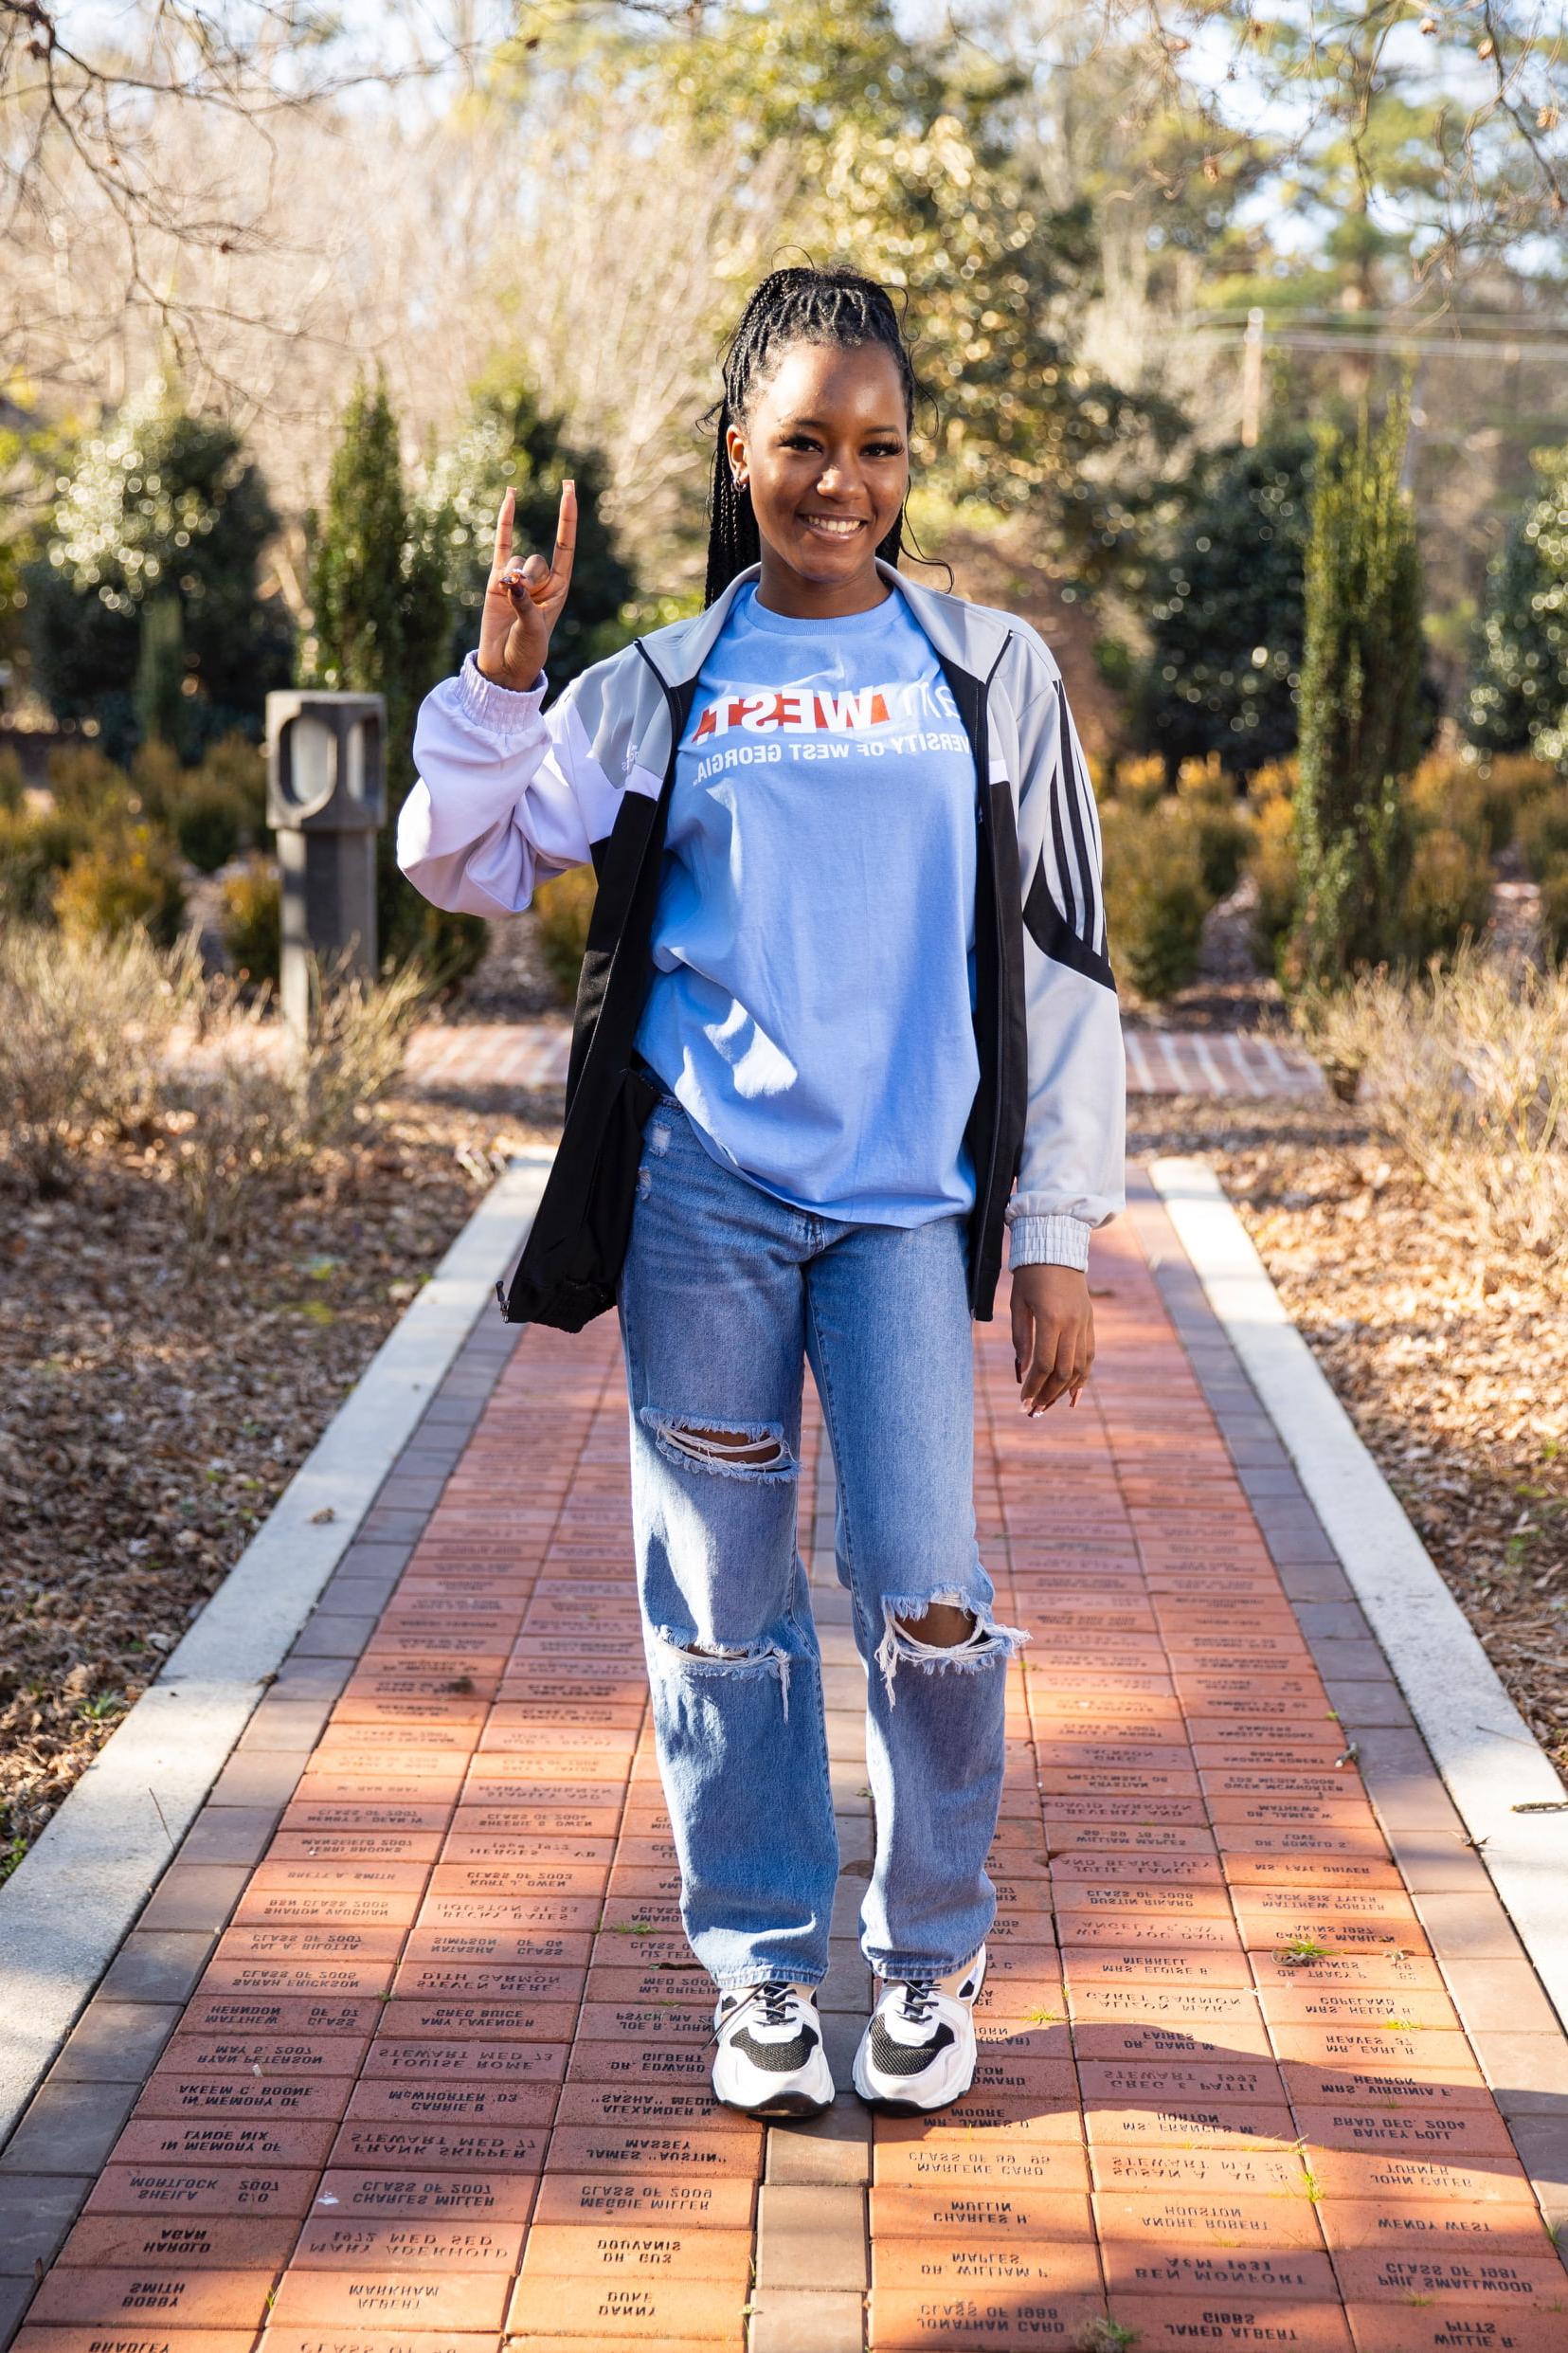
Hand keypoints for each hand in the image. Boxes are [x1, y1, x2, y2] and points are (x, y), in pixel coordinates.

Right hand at [477, 480, 576, 692]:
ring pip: (517, 561)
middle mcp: (542, 580)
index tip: (569, 489)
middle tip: (523, 599)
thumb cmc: (526, 653)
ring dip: (514, 579)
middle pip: (537, 559)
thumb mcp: (532, 631)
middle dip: (530, 578)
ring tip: (510, 603)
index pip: (565, 546)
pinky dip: (505, 523)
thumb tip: (510, 580)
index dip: (567, 518)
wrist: (504, 666)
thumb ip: (523, 605)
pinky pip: (502, 546)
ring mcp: (518, 579)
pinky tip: (510, 495)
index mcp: (560, 589)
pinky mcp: (497, 580)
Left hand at [1011, 1263, 1094, 1415]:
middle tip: (1034, 1411)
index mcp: (1051, 1319)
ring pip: (1080, 1367)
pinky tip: (1073, 1394)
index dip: (1034, 1387)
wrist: (1057, 1247)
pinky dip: (1082, 1377)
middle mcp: (1073, 1324)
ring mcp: (1085, 1323)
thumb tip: (1023, 1370)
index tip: (1023, 1402)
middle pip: (1064, 1371)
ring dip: (1065, 1391)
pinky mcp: (1090, 1322)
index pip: (1045, 1364)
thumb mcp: (1018, 1304)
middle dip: (1048, 1395)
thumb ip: (1021, 1338)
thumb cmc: (1030, 1275)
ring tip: (1049, 1406)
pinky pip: (1089, 1355)